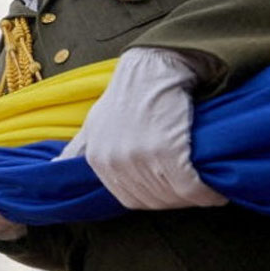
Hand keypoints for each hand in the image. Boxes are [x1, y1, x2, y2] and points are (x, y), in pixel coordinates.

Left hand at [58, 47, 226, 209]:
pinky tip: (216, 189)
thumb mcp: (93, 124)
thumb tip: (53, 170)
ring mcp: (139, 156)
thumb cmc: (127, 98)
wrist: (152, 68)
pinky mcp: (166, 150)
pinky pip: (190, 187)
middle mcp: (114, 161)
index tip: (173, 188)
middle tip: (195, 186)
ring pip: (173, 196)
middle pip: (154, 201)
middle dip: (177, 199)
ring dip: (195, 196)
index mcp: (97, 160)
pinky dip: (207, 192)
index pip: (131, 201)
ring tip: (207, 184)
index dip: (156, 198)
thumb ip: (76, 150)